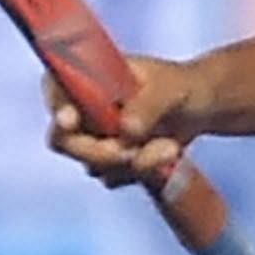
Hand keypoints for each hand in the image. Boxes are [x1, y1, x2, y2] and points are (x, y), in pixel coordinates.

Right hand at [45, 51, 211, 191]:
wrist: (199, 109)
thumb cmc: (181, 86)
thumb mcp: (171, 88)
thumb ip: (149, 105)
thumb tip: (126, 130)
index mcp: (88, 76)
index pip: (55, 87)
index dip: (55, 105)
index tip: (71, 120)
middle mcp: (83, 107)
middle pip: (63, 139)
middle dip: (95, 152)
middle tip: (129, 153)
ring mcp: (94, 136)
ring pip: (91, 164)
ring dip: (132, 162)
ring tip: (169, 146)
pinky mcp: (108, 161)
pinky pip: (112, 178)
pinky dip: (140, 172)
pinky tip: (165, 155)